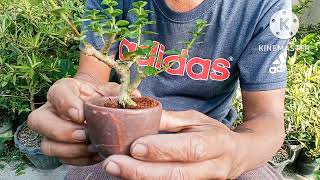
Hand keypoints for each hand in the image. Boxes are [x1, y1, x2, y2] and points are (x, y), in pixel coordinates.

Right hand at [27, 77, 139, 165]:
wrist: (93, 104)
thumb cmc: (99, 95)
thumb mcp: (109, 89)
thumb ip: (120, 92)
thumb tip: (135, 97)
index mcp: (62, 90)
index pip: (56, 93)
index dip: (65, 104)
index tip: (80, 114)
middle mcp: (50, 110)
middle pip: (39, 121)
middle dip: (62, 131)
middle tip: (85, 134)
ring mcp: (51, 130)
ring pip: (47, 144)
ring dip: (70, 150)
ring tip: (92, 147)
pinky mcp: (58, 146)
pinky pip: (62, 158)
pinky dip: (79, 160)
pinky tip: (95, 155)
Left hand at [102, 110, 243, 178]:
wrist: (237, 154)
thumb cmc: (213, 132)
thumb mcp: (196, 119)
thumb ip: (169, 120)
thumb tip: (140, 115)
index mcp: (217, 143)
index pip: (189, 148)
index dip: (162, 149)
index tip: (135, 146)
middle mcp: (214, 167)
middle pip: (177, 174)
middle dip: (141, 171)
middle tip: (112, 163)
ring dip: (140, 178)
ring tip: (114, 168)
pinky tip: (129, 174)